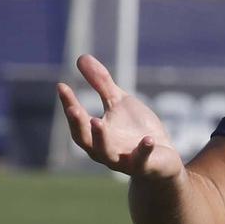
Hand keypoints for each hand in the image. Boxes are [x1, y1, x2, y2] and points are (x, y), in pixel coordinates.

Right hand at [56, 54, 183, 180]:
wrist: (162, 158)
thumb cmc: (135, 130)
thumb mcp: (119, 102)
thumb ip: (101, 84)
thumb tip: (81, 57)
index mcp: (95, 136)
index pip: (77, 121)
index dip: (68, 104)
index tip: (61, 86)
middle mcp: (105, 151)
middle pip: (85, 140)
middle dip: (78, 125)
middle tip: (73, 109)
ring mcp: (124, 161)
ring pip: (107, 154)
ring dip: (101, 139)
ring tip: (98, 122)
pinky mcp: (145, 166)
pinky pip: (142, 160)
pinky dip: (144, 150)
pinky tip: (149, 139)